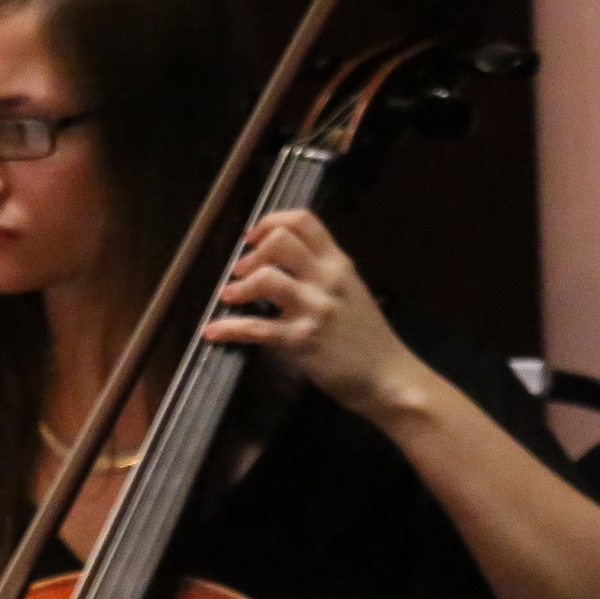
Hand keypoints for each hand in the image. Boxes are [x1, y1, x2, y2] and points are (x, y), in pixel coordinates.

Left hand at [203, 210, 430, 420]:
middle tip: (241, 272)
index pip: (304, 221)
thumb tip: (284, 263)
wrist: (387, 377)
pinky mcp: (301, 339)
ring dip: (238, 287)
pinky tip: (212, 332)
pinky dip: (227, 328)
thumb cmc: (367, 338)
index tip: (253, 237)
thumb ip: (323, 274)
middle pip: (281, 241)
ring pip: (266, 278)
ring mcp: (315, 308)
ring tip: (228, 297)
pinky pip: (255, 328)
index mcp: (339, 264)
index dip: (271, 222)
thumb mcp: (351, 292)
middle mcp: (328, 279)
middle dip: (252, 254)